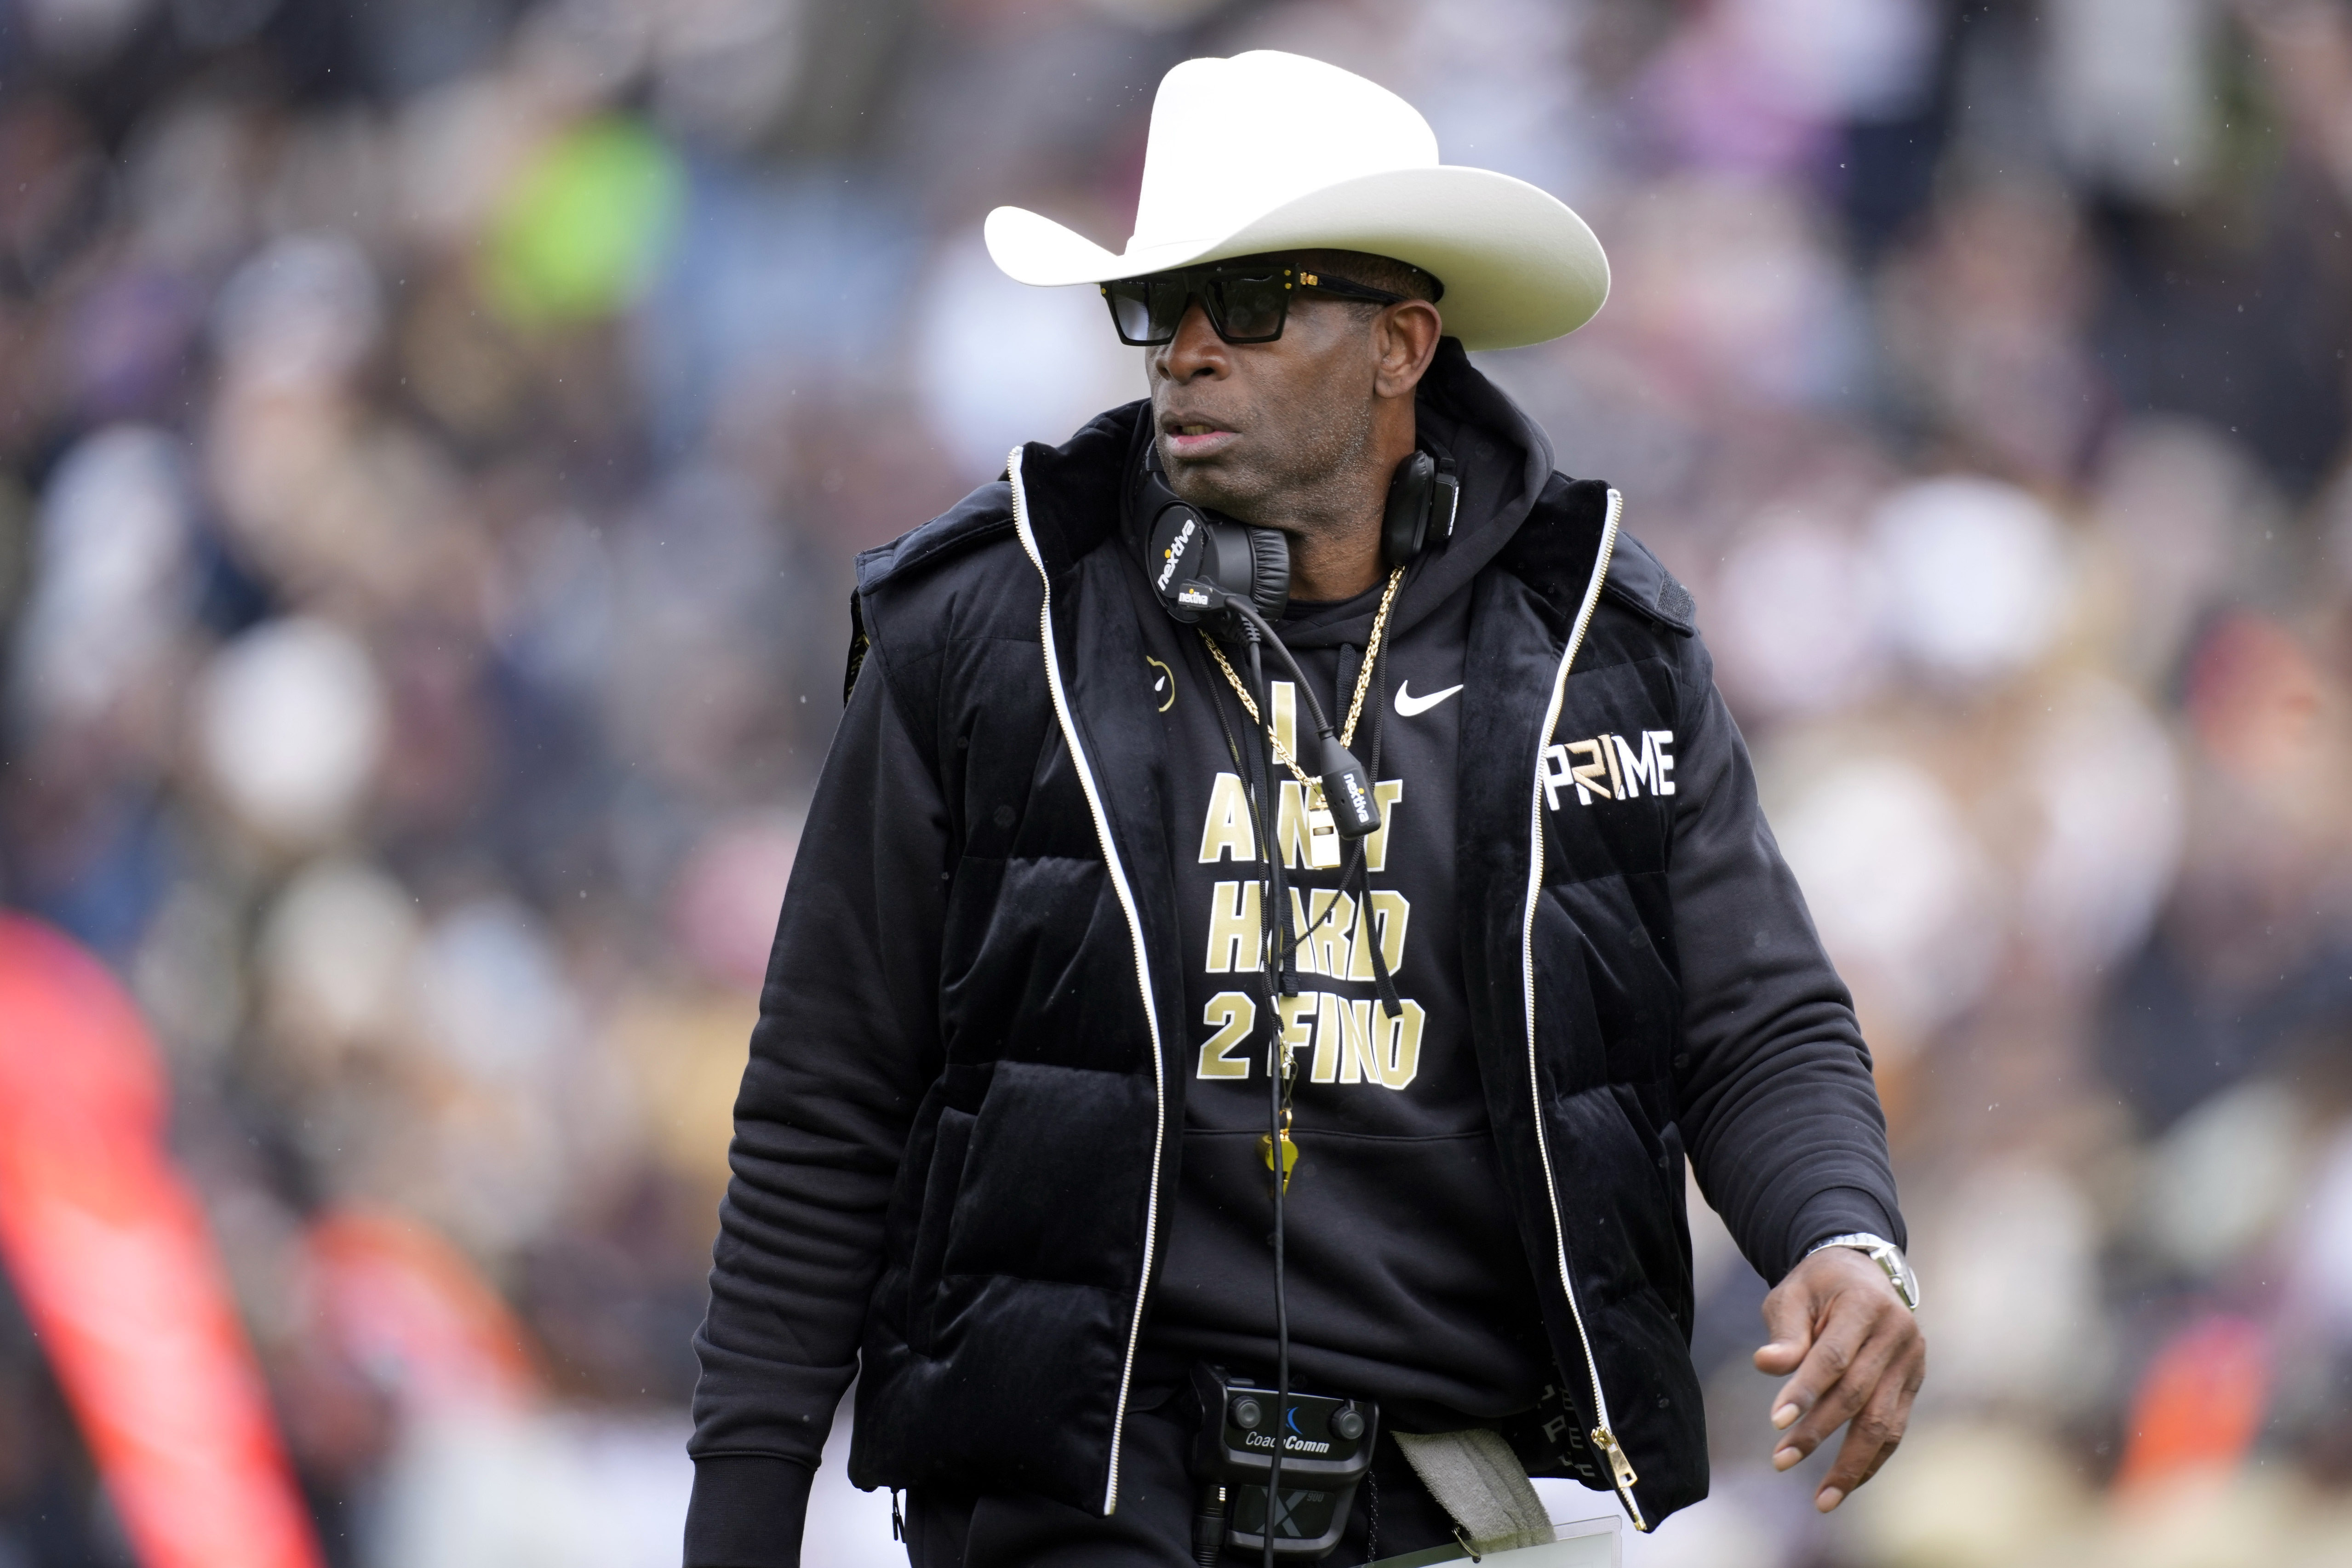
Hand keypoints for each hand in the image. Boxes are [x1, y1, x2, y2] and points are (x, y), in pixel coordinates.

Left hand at [1753, 1245, 1925, 1511]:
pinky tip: (1847, 1485)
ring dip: (1851, 1464)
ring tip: (1822, 1499)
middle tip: (1781, 1460)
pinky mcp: (1914, 1382)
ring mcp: (1912, 1360)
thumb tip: (1767, 1365)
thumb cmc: (1818, 1286)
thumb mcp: (1792, 1294)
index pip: (1833, 1357)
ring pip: (1883, 1422)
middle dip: (1819, 1432)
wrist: (1863, 1273)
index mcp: (1865, 1305)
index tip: (1775, 1422)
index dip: (1805, 1391)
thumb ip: (1784, 1331)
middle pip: (1858, 1395)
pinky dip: (1872, 1459)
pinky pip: (1896, 1429)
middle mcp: (1897, 1333)